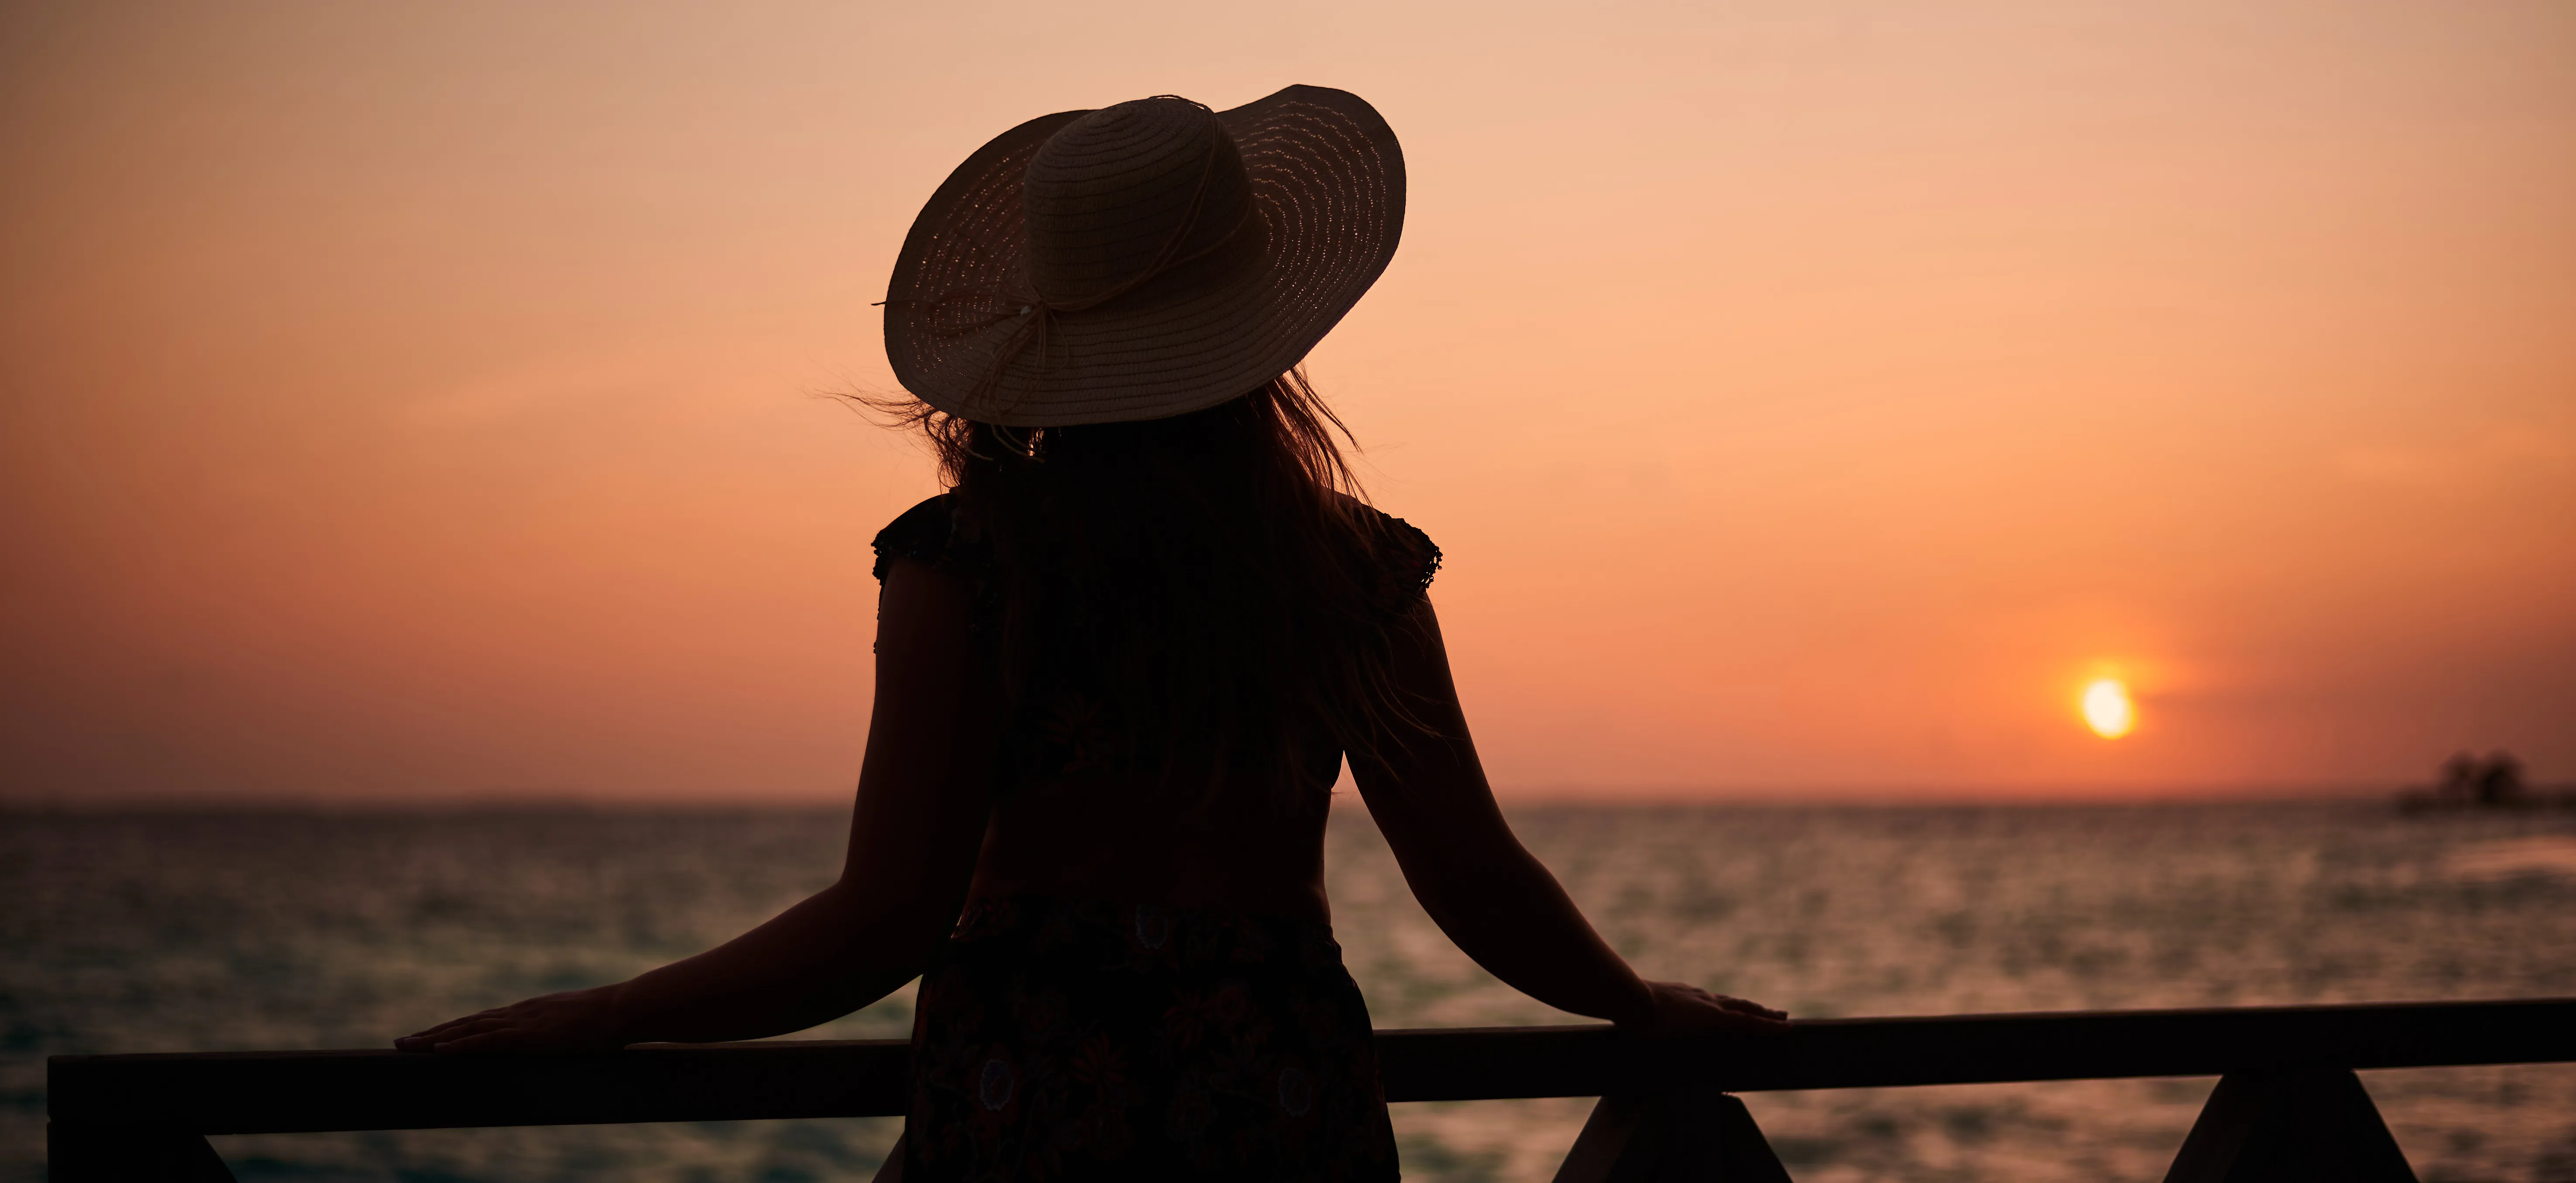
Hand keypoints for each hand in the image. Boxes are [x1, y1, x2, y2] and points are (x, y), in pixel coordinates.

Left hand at [394, 985, 628, 1053]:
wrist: (622, 1009)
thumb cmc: (610, 1019)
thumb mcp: (580, 1025)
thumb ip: (565, 1030)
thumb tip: (566, 1040)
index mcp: (530, 1012)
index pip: (483, 1020)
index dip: (455, 1029)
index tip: (431, 1037)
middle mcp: (519, 1013)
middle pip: (467, 1022)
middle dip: (432, 1033)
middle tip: (401, 1042)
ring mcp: (521, 1022)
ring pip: (468, 1029)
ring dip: (434, 1038)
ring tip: (406, 1046)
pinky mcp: (527, 1035)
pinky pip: (486, 1041)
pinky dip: (460, 1044)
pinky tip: (439, 1050)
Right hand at [1621, 980, 1788, 1036]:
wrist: (1631, 1000)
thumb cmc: (1627, 1007)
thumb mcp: (1636, 1013)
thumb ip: (1639, 1016)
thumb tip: (1626, 1022)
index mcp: (1683, 997)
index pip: (1711, 1003)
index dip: (1726, 1006)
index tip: (1736, 1008)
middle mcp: (1701, 998)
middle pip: (1734, 1003)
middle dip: (1752, 1008)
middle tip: (1772, 1011)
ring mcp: (1710, 1007)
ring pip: (1746, 1010)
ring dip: (1765, 1015)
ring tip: (1783, 1018)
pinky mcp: (1718, 1019)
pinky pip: (1751, 1023)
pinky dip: (1769, 1025)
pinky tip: (1786, 1028)